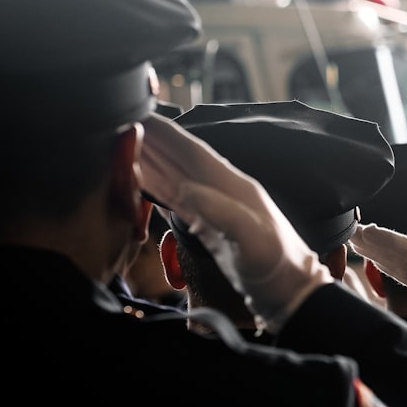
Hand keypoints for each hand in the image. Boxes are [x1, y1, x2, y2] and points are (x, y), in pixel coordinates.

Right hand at [138, 113, 333, 332]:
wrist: (290, 293)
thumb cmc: (277, 266)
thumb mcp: (252, 239)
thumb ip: (221, 212)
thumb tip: (185, 189)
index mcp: (234, 186)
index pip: (193, 152)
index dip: (165, 133)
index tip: (138, 113)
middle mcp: (223, 192)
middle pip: (179, 159)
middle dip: (150, 139)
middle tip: (116, 121)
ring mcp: (215, 209)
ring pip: (174, 177)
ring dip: (148, 160)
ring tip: (120, 143)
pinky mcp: (209, 228)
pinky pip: (176, 201)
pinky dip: (156, 188)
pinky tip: (140, 181)